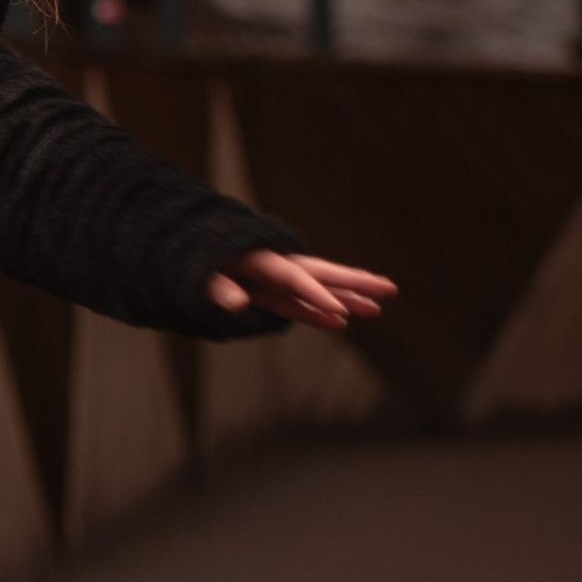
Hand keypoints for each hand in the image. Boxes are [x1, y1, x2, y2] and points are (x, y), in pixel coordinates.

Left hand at [205, 248, 395, 332]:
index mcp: (262, 260)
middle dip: (356, 283)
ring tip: (378, 308)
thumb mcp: (203, 275)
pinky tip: (342, 322)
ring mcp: (277, 284)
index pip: (296, 278)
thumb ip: (219, 288)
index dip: (317, 294)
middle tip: (390, 289)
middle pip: (323, 275)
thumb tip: (236, 304)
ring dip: (347, 299)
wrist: (191, 259)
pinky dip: (320, 314)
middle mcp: (277, 270)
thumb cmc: (197, 264)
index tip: (341, 312)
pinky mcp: (271, 297)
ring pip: (320, 291)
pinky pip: (301, 307)